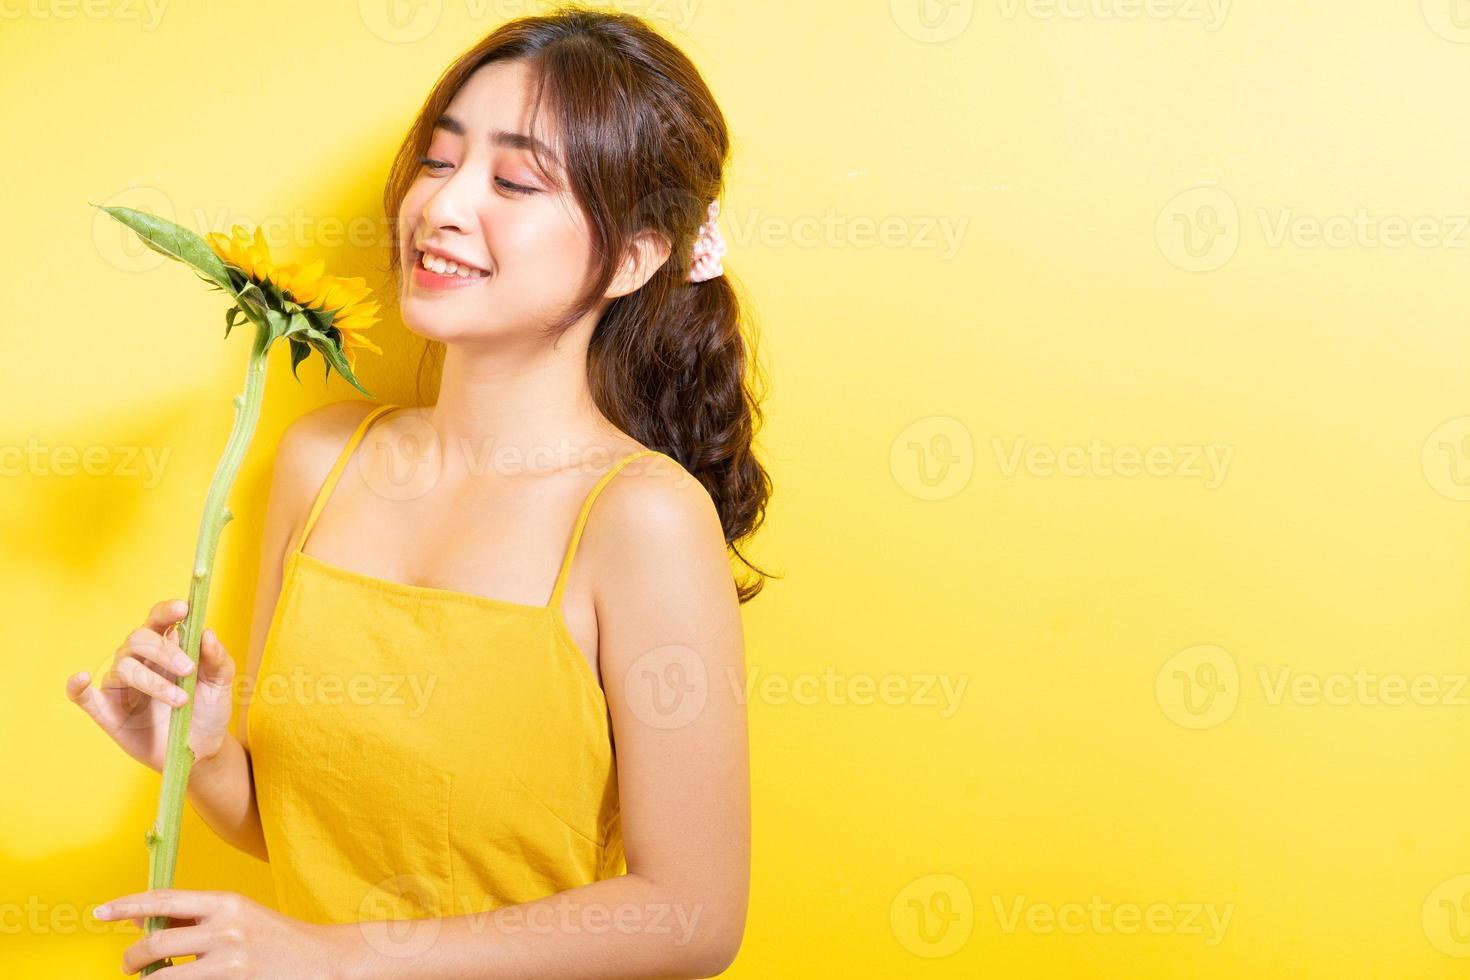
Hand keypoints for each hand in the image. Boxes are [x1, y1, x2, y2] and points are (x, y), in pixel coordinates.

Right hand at [65, 599, 236, 772]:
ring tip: (181, 700)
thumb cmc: (207, 710)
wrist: (201, 750)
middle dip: (164, 650)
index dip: (167, 611)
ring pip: (123, 667)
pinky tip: (81, 678)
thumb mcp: (221, 684)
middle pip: (139, 639)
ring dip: (152, 681)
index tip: (184, 608)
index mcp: (166, 647)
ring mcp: (122, 686)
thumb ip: (217, 659)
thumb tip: (206, 632)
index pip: (159, 620)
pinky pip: (84, 697)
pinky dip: (78, 686)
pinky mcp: (107, 711)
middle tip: (189, 670)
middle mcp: (139, 661)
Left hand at [96, 888, 350, 977]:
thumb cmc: (274, 938)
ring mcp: (230, 961)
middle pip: (156, 942)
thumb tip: (143, 918)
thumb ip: (193, 916)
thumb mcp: (237, 916)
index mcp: (226, 902)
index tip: (99, 912)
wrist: (322, 961)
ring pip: (163, 977)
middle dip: (132, 959)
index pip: (164, 899)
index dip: (127, 905)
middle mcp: (226, 928)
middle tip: (129, 966)